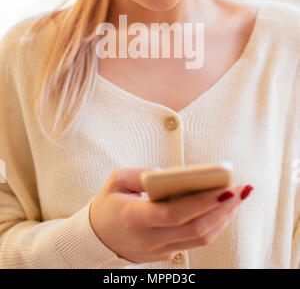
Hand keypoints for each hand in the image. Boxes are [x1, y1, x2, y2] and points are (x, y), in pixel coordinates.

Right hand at [89, 168, 251, 263]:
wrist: (97, 236)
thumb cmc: (108, 202)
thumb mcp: (116, 180)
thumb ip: (141, 173)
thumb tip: (171, 174)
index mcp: (134, 217)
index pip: (175, 213)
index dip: (203, 202)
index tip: (224, 188)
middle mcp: (149, 239)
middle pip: (195, 229)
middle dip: (223, 209)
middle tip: (241, 189)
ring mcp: (159, 250)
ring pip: (200, 239)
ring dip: (223, 218)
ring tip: (238, 197)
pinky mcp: (166, 254)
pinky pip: (195, 242)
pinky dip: (213, 225)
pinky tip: (223, 209)